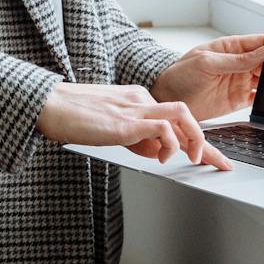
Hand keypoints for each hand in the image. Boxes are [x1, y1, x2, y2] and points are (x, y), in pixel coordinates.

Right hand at [36, 82, 234, 170]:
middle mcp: (139, 99)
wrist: (46, 105)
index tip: (212, 157)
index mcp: (135, 98)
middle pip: (185, 115)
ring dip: (194, 139)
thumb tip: (156, 151)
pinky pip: (161, 127)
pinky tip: (161, 157)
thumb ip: (135, 135)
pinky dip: (169, 144)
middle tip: (217, 164)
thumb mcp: (110, 127)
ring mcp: (133, 108)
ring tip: (192, 159)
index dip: (198, 139)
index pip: (174, 117)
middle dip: (206, 144)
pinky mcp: (125, 121)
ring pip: (181, 114)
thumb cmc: (70, 116)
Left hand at [150, 34, 263, 120]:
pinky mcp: (238, 99)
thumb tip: (263, 52)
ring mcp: (240, 82)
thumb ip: (235, 60)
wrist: (168, 99)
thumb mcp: (206, 62)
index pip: (258, 43)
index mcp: (230, 48)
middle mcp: (238, 64)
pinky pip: (259, 99)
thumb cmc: (180, 75)